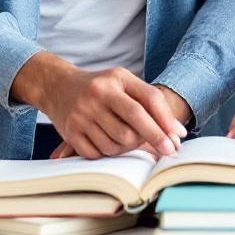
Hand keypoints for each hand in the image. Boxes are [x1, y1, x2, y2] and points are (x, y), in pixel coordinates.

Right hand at [54, 86, 189, 159]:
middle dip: (151, 142)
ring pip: (116, 146)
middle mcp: (96, 96)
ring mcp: (81, 116)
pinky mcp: (71, 133)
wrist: (57, 85)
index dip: (164, 123)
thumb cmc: (101, 85)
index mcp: (114, 80)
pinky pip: (98, 154)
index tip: (177, 140)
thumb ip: (151, 101)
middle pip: (131, 130)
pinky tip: (111, 142)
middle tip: (165, 149)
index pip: (145, 103)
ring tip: (131, 138)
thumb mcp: (124, 81)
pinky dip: (109, 153)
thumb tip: (177, 133)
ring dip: (129, 148)